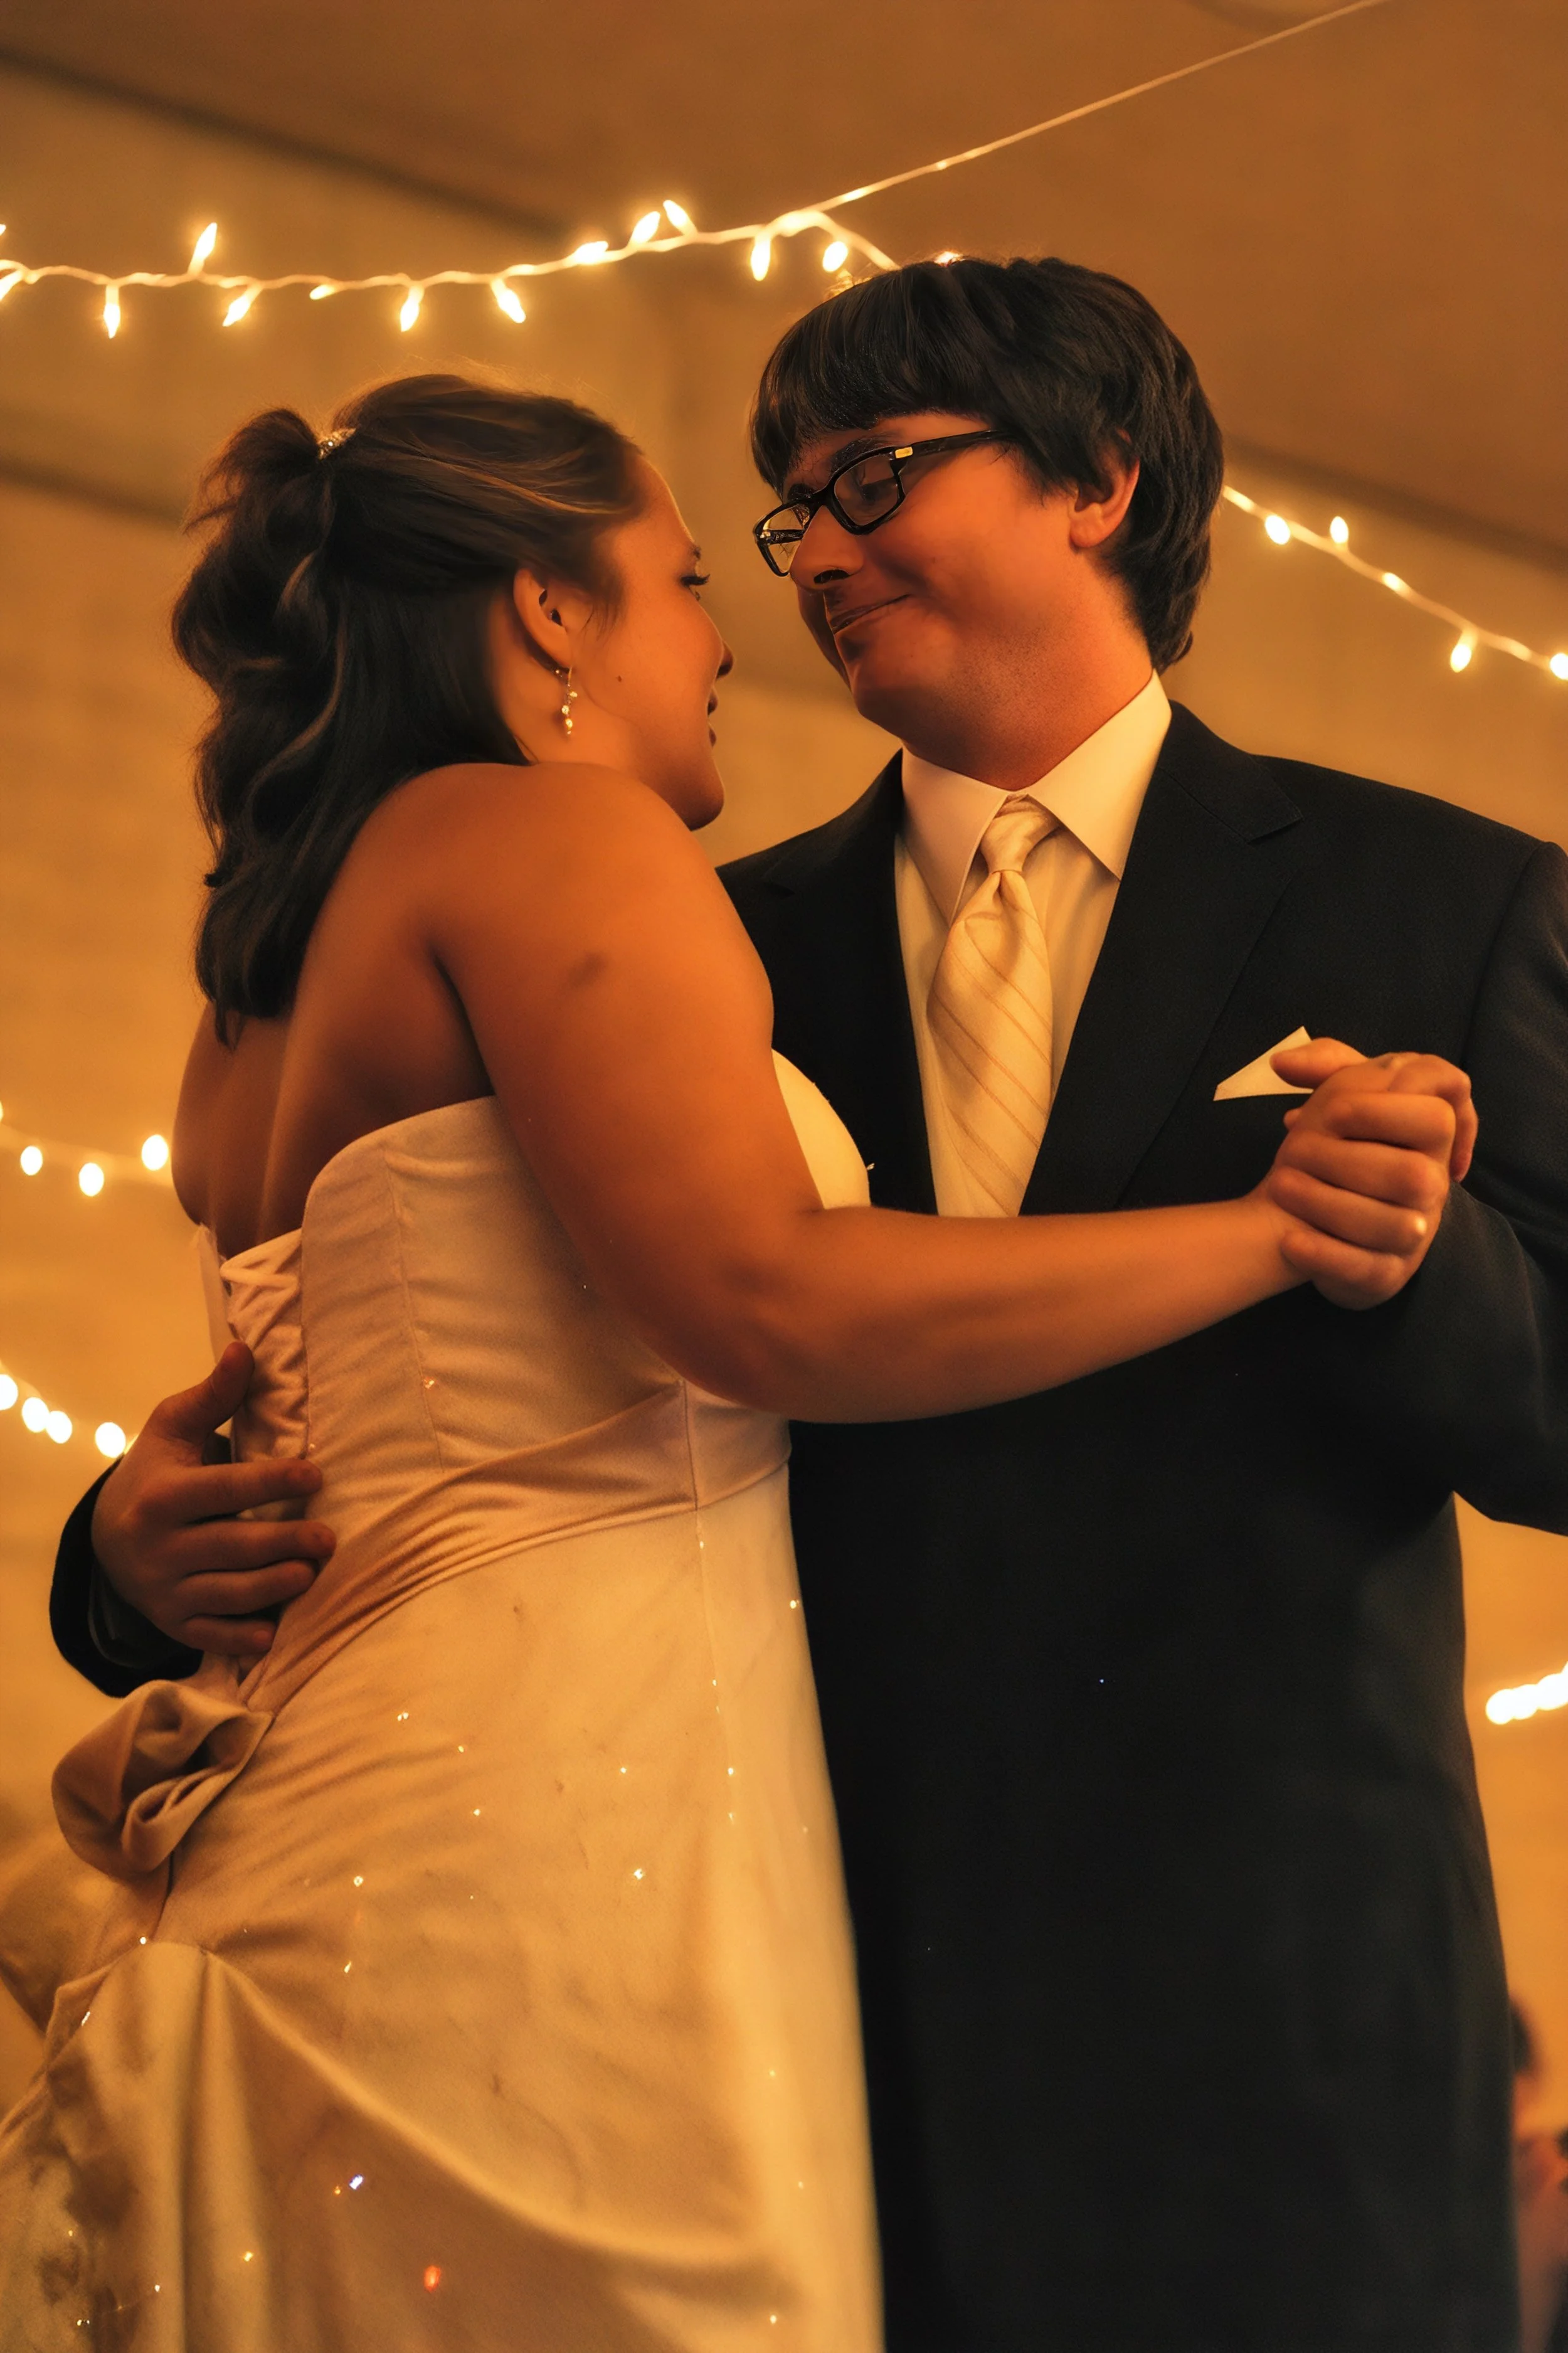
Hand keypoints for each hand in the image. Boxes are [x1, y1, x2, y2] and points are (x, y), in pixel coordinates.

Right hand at [90, 1342, 335, 1659]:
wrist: (106, 1534)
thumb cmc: (156, 1470)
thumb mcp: (172, 1427)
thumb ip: (213, 1395)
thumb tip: (245, 1349)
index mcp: (161, 1495)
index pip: (223, 1489)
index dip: (270, 1481)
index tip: (315, 1475)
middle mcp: (158, 1546)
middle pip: (230, 1546)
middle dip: (282, 1542)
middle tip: (329, 1537)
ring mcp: (163, 1589)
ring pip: (225, 1593)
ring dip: (271, 1587)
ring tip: (310, 1573)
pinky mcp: (172, 1620)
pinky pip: (208, 1635)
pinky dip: (239, 1637)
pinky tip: (273, 1633)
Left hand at [1263, 1038, 1474, 1310]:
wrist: (1312, 1216)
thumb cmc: (1338, 1146)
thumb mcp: (1340, 1093)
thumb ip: (1325, 1063)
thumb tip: (1283, 1062)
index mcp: (1430, 1140)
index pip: (1439, 1118)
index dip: (1386, 1112)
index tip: (1336, 1114)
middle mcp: (1433, 1188)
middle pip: (1414, 1174)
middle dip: (1346, 1159)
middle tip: (1293, 1150)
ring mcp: (1415, 1235)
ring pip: (1395, 1225)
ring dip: (1329, 1203)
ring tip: (1281, 1186)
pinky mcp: (1388, 1275)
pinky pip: (1367, 1270)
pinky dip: (1324, 1254)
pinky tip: (1288, 1240)